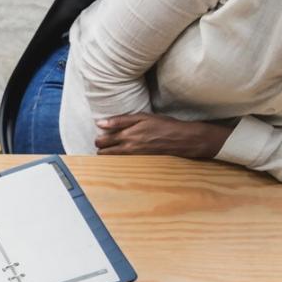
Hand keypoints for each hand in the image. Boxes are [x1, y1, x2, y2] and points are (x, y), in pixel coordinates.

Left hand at [93, 114, 232, 158]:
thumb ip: (120, 120)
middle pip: (103, 153)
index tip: (102, 136)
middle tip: (106, 143)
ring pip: (111, 160)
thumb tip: (99, 123)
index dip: (99, 139)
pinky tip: (124, 154)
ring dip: (109, 155)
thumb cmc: (163, 125)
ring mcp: (133, 158)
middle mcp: (127, 149)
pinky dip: (119, 160)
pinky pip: (122, 163)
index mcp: (126, 136)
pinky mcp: (139, 163)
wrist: (182, 139)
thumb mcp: (142, 117)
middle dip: (101, 148)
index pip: (101, 142)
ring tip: (114, 148)